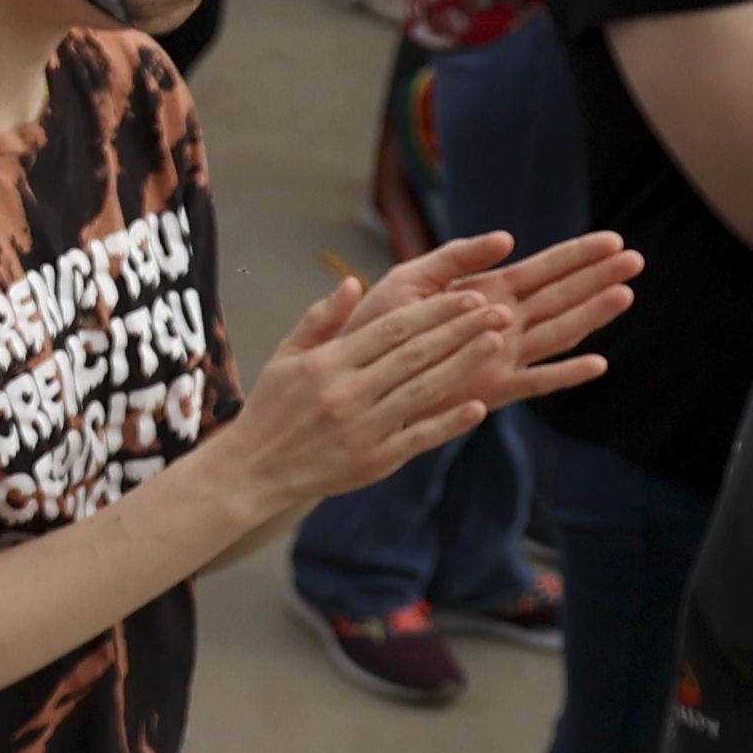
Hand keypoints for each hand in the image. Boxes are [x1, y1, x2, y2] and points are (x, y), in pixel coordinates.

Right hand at [214, 240, 543, 508]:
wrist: (253, 469)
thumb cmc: (272, 407)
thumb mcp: (286, 355)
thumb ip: (320, 319)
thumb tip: (352, 282)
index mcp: (327, 362)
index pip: (392, 328)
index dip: (436, 310)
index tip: (470, 295)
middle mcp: (347, 392)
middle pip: (415, 354)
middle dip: (461, 329)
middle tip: (499, 310)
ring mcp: (363, 428)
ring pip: (423, 391)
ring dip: (464, 366)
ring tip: (497, 344)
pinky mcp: (374, 460)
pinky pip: (419, 438)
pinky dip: (449, 423)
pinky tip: (478, 407)